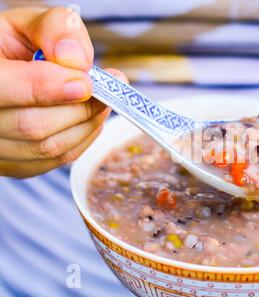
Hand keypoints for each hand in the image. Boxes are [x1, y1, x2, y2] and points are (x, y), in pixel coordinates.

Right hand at [0, 7, 127, 177]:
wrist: (6, 68)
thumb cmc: (17, 44)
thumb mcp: (29, 24)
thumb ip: (54, 30)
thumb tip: (78, 62)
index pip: (7, 89)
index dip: (52, 88)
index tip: (87, 83)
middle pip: (35, 126)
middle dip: (80, 109)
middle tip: (105, 92)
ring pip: (49, 148)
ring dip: (86, 125)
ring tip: (98, 102)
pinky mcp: (14, 166)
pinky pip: (55, 161)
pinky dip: (81, 140)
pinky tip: (85, 119)